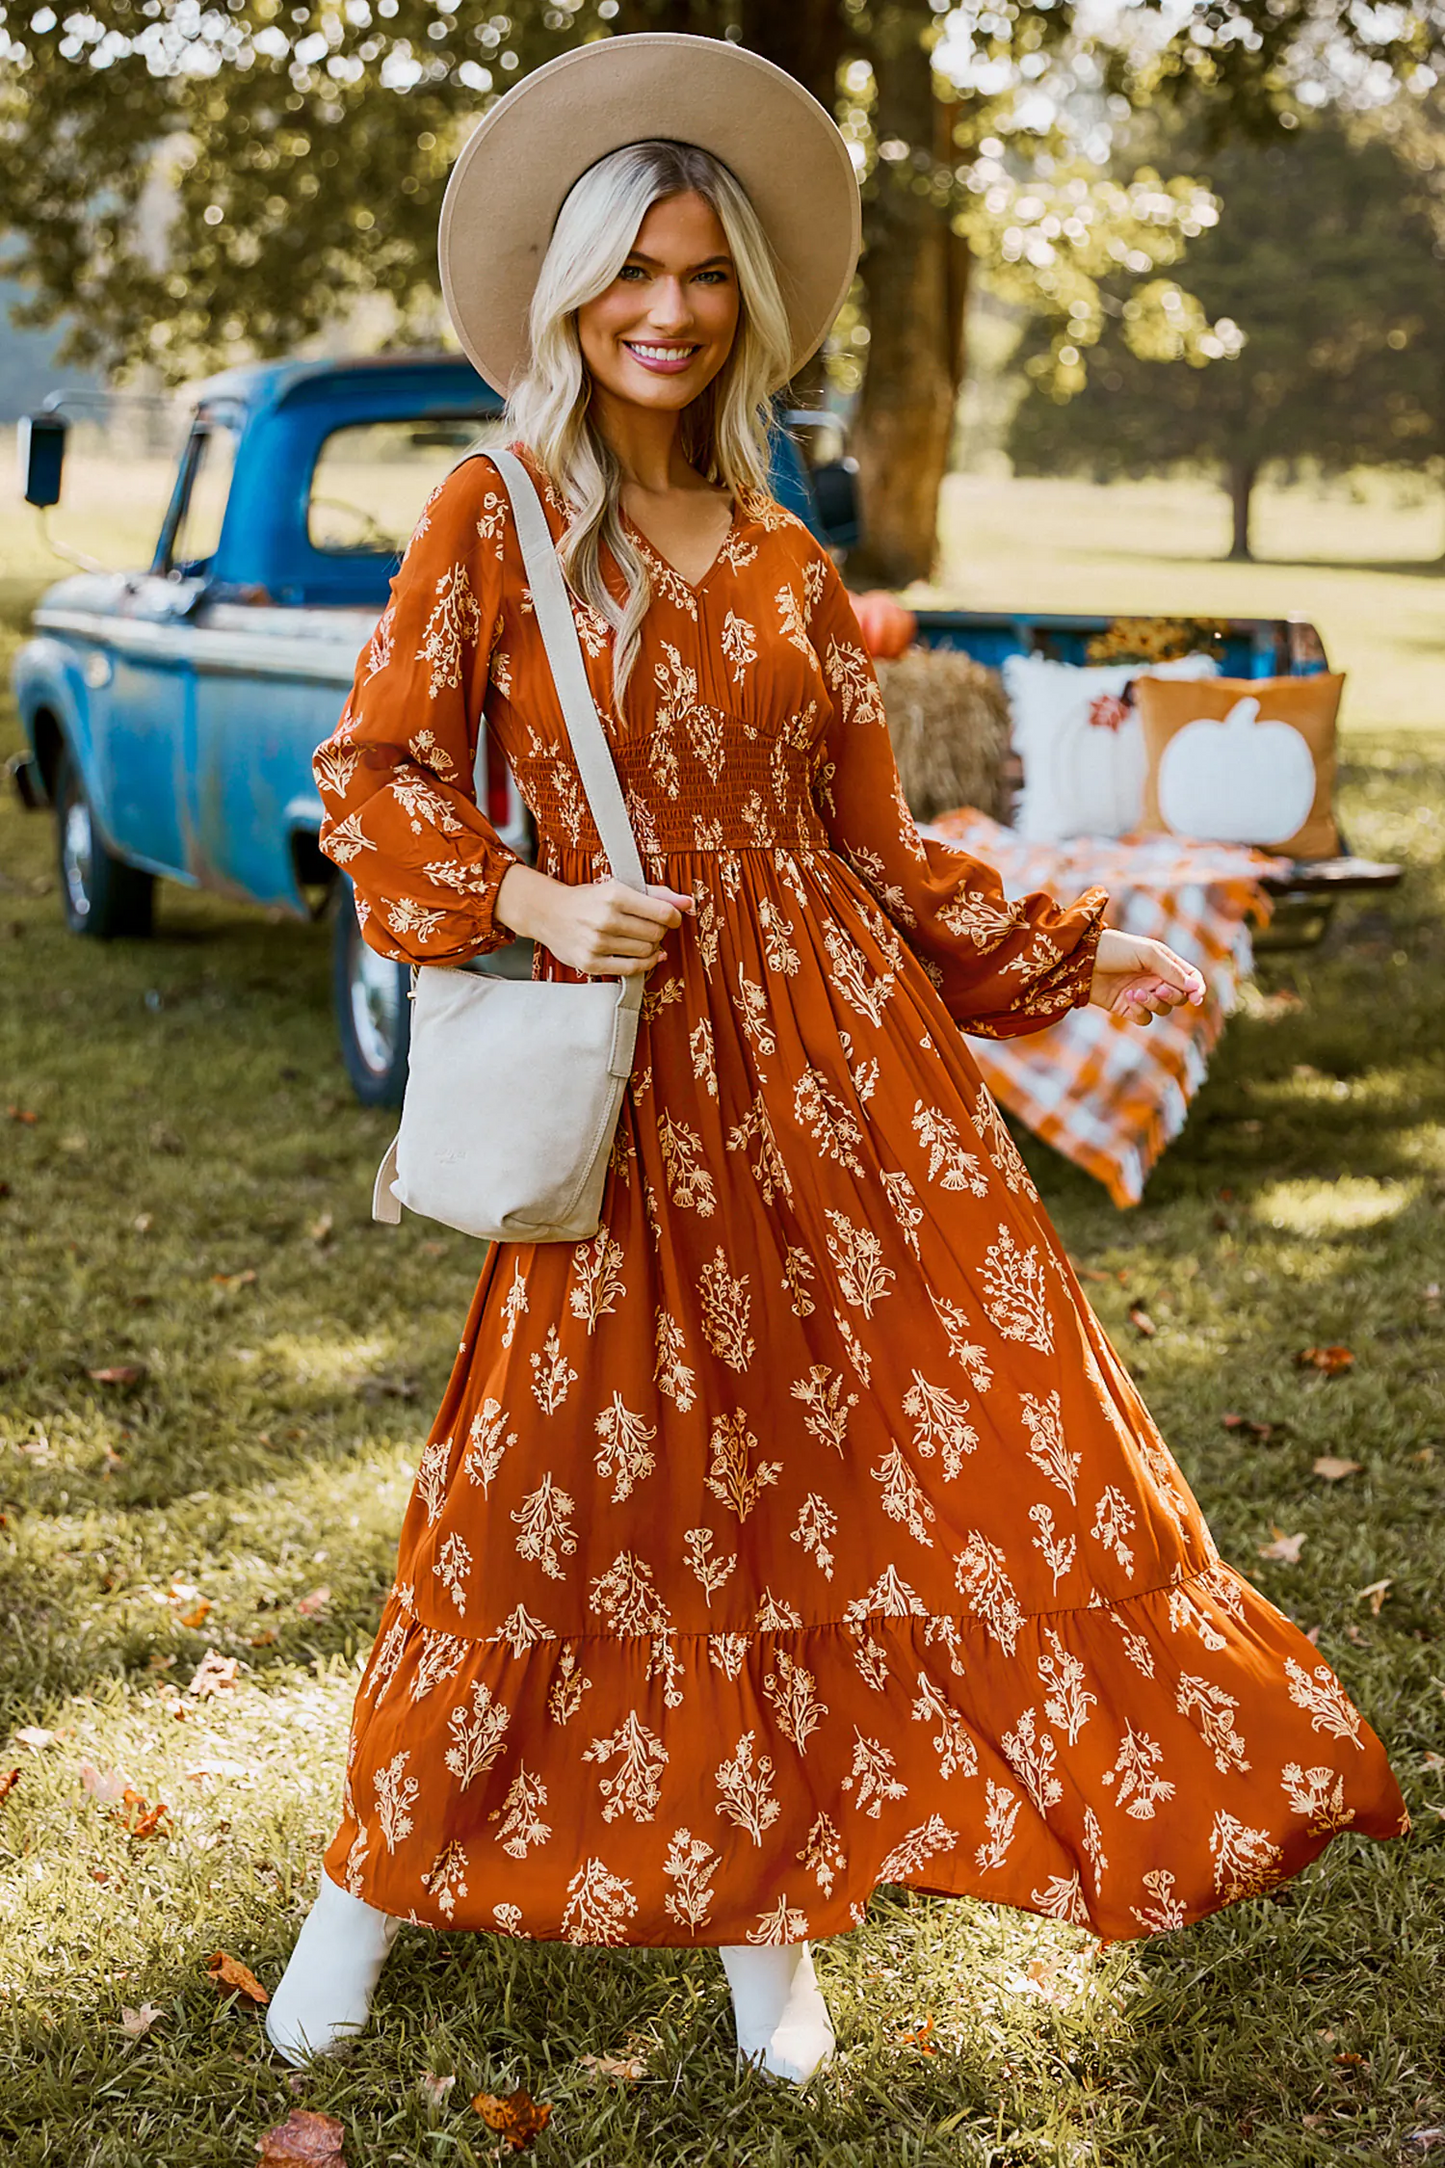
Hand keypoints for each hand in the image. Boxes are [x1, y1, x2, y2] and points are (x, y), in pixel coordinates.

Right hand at [495, 862, 694, 976]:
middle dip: (660, 931)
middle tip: (652, 927)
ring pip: (646, 952)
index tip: (672, 918)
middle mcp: (605, 919)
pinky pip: (632, 969)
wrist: (549, 913)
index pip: (662, 912)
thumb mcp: (619, 887)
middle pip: (656, 933)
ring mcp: (597, 943)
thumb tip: (688, 902)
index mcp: (614, 895)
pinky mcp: (591, 963)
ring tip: (643, 939)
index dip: (674, 917)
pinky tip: (645, 956)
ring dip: (652, 947)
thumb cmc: (588, 899)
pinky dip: (645, 964)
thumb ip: (656, 894)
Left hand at [1088, 929, 1205, 1025]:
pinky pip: (1145, 1018)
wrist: (1082, 959)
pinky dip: (1140, 1011)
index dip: (1197, 989)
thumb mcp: (1148, 954)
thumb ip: (1173, 971)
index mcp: (1164, 962)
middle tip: (1158, 988)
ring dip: (1154, 1003)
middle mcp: (1156, 979)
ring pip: (1163, 1009)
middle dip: (1172, 996)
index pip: (1191, 979)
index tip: (1196, 998)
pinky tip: (1128, 999)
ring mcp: (1142, 994)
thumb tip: (1196, 989)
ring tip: (1136, 993)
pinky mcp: (1127, 1007)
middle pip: (1179, 997)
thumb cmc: (1116, 949)